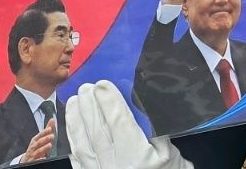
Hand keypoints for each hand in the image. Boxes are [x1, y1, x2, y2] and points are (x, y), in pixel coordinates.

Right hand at [23, 119, 55, 161]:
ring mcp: (32, 155)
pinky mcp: (32, 162)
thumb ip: (46, 130)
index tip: (50, 129)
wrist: (26, 160)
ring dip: (43, 148)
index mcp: (35, 141)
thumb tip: (52, 120)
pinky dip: (39, 159)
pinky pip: (35, 161)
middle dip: (45, 139)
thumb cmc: (35, 148)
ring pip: (37, 152)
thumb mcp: (40, 139)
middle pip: (38, 143)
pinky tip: (44, 158)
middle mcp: (33, 148)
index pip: (39, 136)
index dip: (44, 132)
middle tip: (52, 136)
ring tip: (50, 145)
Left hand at [67, 81, 193, 168]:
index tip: (103, 84)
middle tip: (87, 86)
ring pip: (83, 144)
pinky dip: (74, 143)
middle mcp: (115, 166)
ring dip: (77, 121)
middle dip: (91, 106)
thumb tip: (139, 115)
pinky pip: (79, 161)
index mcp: (137, 157)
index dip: (109, 102)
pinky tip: (72, 130)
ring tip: (74, 101)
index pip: (118, 123)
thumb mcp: (173, 158)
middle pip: (98, 130)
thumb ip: (157, 137)